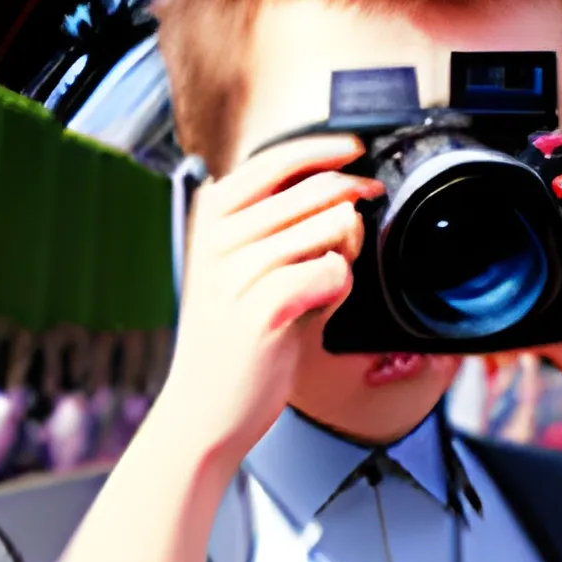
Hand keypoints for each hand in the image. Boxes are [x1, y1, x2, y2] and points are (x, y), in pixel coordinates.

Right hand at [144, 135, 377, 480]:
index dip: (325, 149)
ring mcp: (237, 273)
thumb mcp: (249, 268)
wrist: (204, 412)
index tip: (357, 150)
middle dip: (353, 205)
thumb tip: (347, 192)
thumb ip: (286, 226)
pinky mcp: (264, 309)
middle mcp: (219, 238)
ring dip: (345, 253)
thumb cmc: (236, 337)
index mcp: (211, 218)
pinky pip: (334, 271)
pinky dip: (339, 288)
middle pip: (318, 191)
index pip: (275, 159)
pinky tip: (318, 310)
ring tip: (323, 286)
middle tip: (358, 230)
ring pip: (333, 228)